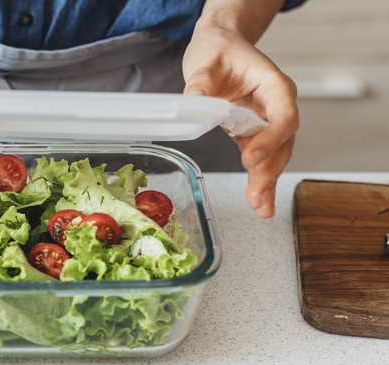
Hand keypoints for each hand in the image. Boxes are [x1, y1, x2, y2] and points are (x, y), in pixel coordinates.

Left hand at [182, 25, 298, 217]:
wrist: (221, 46)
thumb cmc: (219, 50)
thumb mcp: (205, 61)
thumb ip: (201, 82)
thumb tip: (194, 101)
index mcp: (274, 85)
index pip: (282, 115)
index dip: (270, 139)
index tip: (250, 157)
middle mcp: (277, 105)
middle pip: (282, 142)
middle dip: (269, 170)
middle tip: (256, 196)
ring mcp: (267, 122)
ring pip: (275, 155)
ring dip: (267, 181)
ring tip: (260, 207)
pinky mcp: (254, 134)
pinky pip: (261, 159)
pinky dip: (261, 181)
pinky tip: (261, 205)